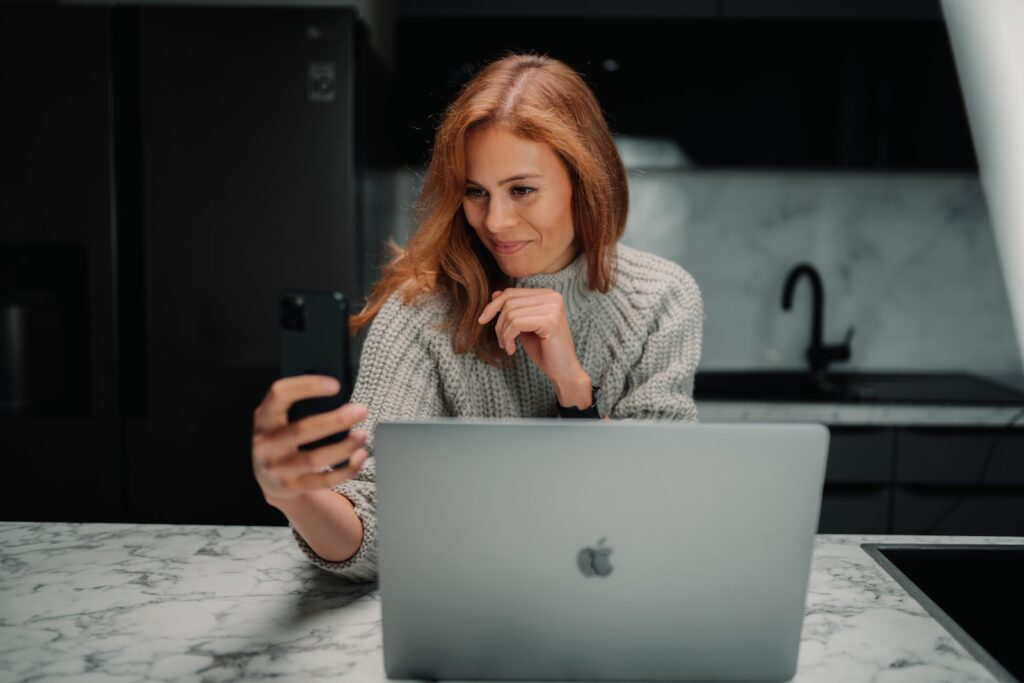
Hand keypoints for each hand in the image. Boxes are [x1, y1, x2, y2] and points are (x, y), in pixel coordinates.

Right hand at [252, 375, 369, 505]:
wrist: (268, 477)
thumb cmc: (283, 436)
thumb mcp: (281, 418)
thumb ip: (300, 405)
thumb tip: (339, 397)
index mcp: (264, 417)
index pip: (279, 394)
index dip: (307, 386)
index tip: (335, 385)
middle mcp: (265, 443)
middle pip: (302, 430)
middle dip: (336, 420)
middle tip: (361, 411)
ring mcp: (276, 468)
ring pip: (314, 459)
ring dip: (344, 447)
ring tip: (362, 435)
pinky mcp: (291, 487)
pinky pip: (324, 480)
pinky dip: (346, 469)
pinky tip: (359, 456)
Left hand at [477, 288, 591, 406]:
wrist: (564, 371)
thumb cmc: (544, 350)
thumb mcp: (524, 326)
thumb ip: (514, 310)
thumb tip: (495, 294)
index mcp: (548, 295)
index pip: (512, 293)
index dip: (493, 306)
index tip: (482, 320)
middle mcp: (552, 296)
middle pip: (509, 301)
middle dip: (498, 323)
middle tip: (501, 342)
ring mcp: (552, 307)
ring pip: (510, 313)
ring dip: (503, 334)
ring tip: (508, 347)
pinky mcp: (550, 321)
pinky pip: (516, 324)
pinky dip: (508, 338)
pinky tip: (512, 350)